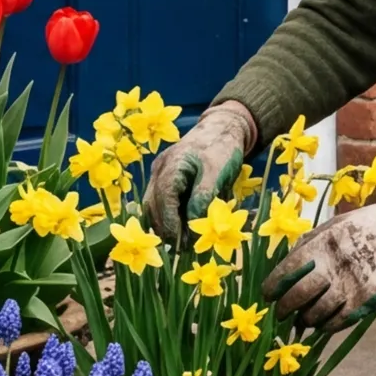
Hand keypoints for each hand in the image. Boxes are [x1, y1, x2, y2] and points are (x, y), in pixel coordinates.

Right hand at [144, 100, 256, 242]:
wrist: (222, 127)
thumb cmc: (222, 147)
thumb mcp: (217, 172)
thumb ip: (203, 196)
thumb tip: (193, 223)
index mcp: (172, 164)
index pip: (164, 198)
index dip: (170, 221)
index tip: (179, 240)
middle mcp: (160, 168)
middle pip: (153, 203)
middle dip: (164, 227)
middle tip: (180, 248)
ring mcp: (159, 171)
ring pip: (152, 203)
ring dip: (162, 223)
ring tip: (179, 242)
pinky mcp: (164, 176)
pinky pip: (159, 199)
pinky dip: (166, 215)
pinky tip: (177, 228)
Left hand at [264, 190, 375, 333]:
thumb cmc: (363, 225)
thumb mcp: (332, 225)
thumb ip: (308, 243)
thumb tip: (286, 265)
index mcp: (321, 244)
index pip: (288, 270)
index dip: (274, 285)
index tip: (268, 294)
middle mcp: (332, 267)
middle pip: (298, 296)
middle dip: (284, 308)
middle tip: (280, 313)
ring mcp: (350, 286)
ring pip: (316, 313)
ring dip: (305, 319)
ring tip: (302, 319)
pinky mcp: (365, 300)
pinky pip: (338, 321)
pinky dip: (327, 325)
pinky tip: (323, 323)